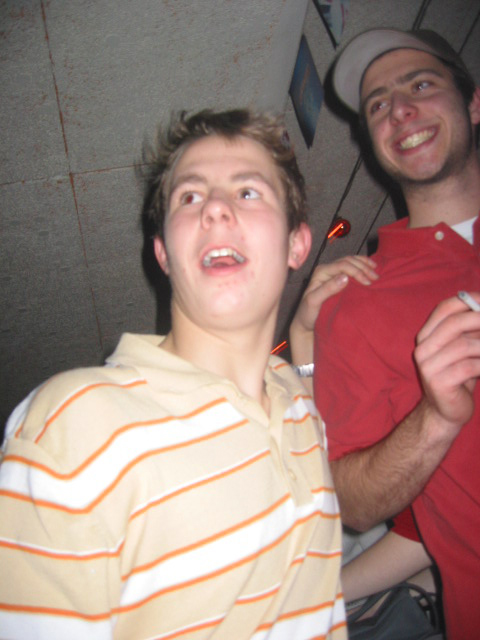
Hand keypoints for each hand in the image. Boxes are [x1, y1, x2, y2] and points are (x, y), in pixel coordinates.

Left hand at [289, 255, 377, 364]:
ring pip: (351, 261)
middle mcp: (326, 269)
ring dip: (365, 265)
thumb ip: (327, 289)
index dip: (357, 271)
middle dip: (363, 268)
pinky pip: (352, 266)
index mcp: (321, 272)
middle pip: (348, 261)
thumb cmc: (308, 313)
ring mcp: (332, 272)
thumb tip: (344, 277)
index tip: (368, 283)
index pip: (342, 265)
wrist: (306, 322)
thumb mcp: (314, 302)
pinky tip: (371, 268)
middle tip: (376, 278)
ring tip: (376, 273)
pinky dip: (363, 266)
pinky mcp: (338, 278)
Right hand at [415, 292, 479, 431]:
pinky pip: (468, 367)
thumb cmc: (459, 376)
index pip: (444, 309)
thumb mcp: (464, 349)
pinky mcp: (438, 383)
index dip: (469, 301)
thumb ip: (470, 330)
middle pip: (454, 324)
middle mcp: (422, 349)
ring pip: (464, 345)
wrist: (445, 412)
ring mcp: (428, 366)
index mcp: (426, 336)